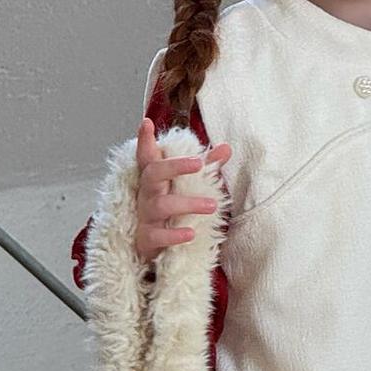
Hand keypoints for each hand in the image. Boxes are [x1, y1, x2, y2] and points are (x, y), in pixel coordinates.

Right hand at [134, 119, 232, 263]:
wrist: (152, 248)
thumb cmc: (170, 212)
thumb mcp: (186, 187)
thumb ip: (206, 167)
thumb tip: (226, 147)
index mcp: (154, 179)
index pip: (147, 156)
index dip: (144, 140)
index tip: (146, 123)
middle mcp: (146, 194)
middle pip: (153, 174)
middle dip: (175, 166)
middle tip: (199, 163)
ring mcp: (145, 216)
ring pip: (161, 205)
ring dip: (188, 203)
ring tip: (213, 205)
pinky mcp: (147, 239)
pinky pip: (158, 236)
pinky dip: (174, 235)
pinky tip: (191, 233)